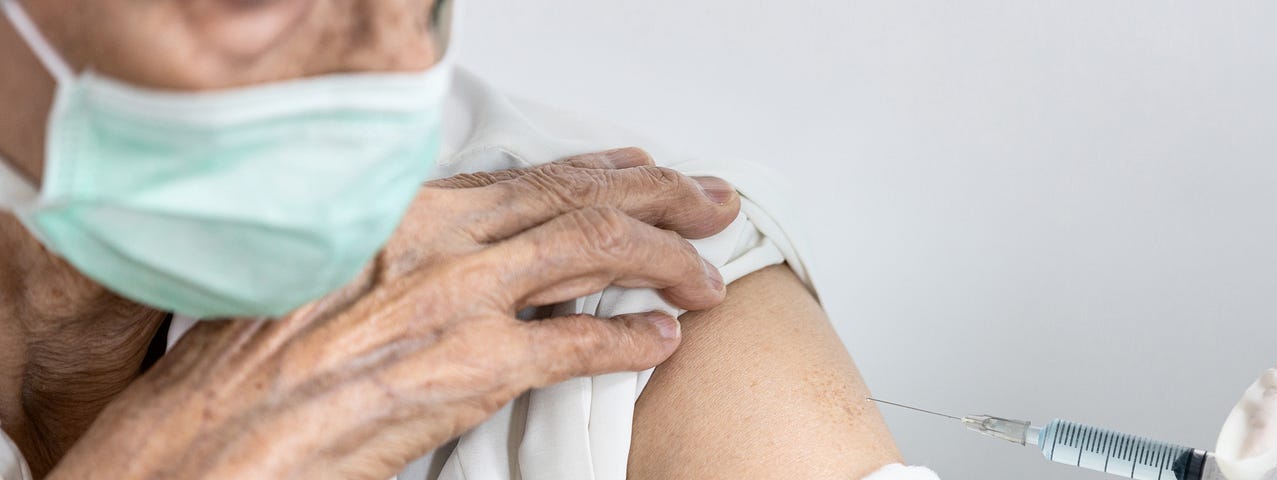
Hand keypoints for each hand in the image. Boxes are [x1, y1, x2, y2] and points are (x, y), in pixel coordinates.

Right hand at [47, 147, 739, 478]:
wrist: (204, 446)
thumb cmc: (245, 374)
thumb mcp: (318, 280)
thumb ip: (396, 256)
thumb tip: (458, 250)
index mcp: (393, 213)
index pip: (525, 176)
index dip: (599, 170)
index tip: (641, 168)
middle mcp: (432, 242)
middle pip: (577, 199)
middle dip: (662, 195)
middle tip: (711, 201)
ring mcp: (454, 303)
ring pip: (597, 251)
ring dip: (669, 259)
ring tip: (709, 274)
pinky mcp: (468, 372)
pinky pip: (579, 343)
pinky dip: (632, 340)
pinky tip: (662, 342)